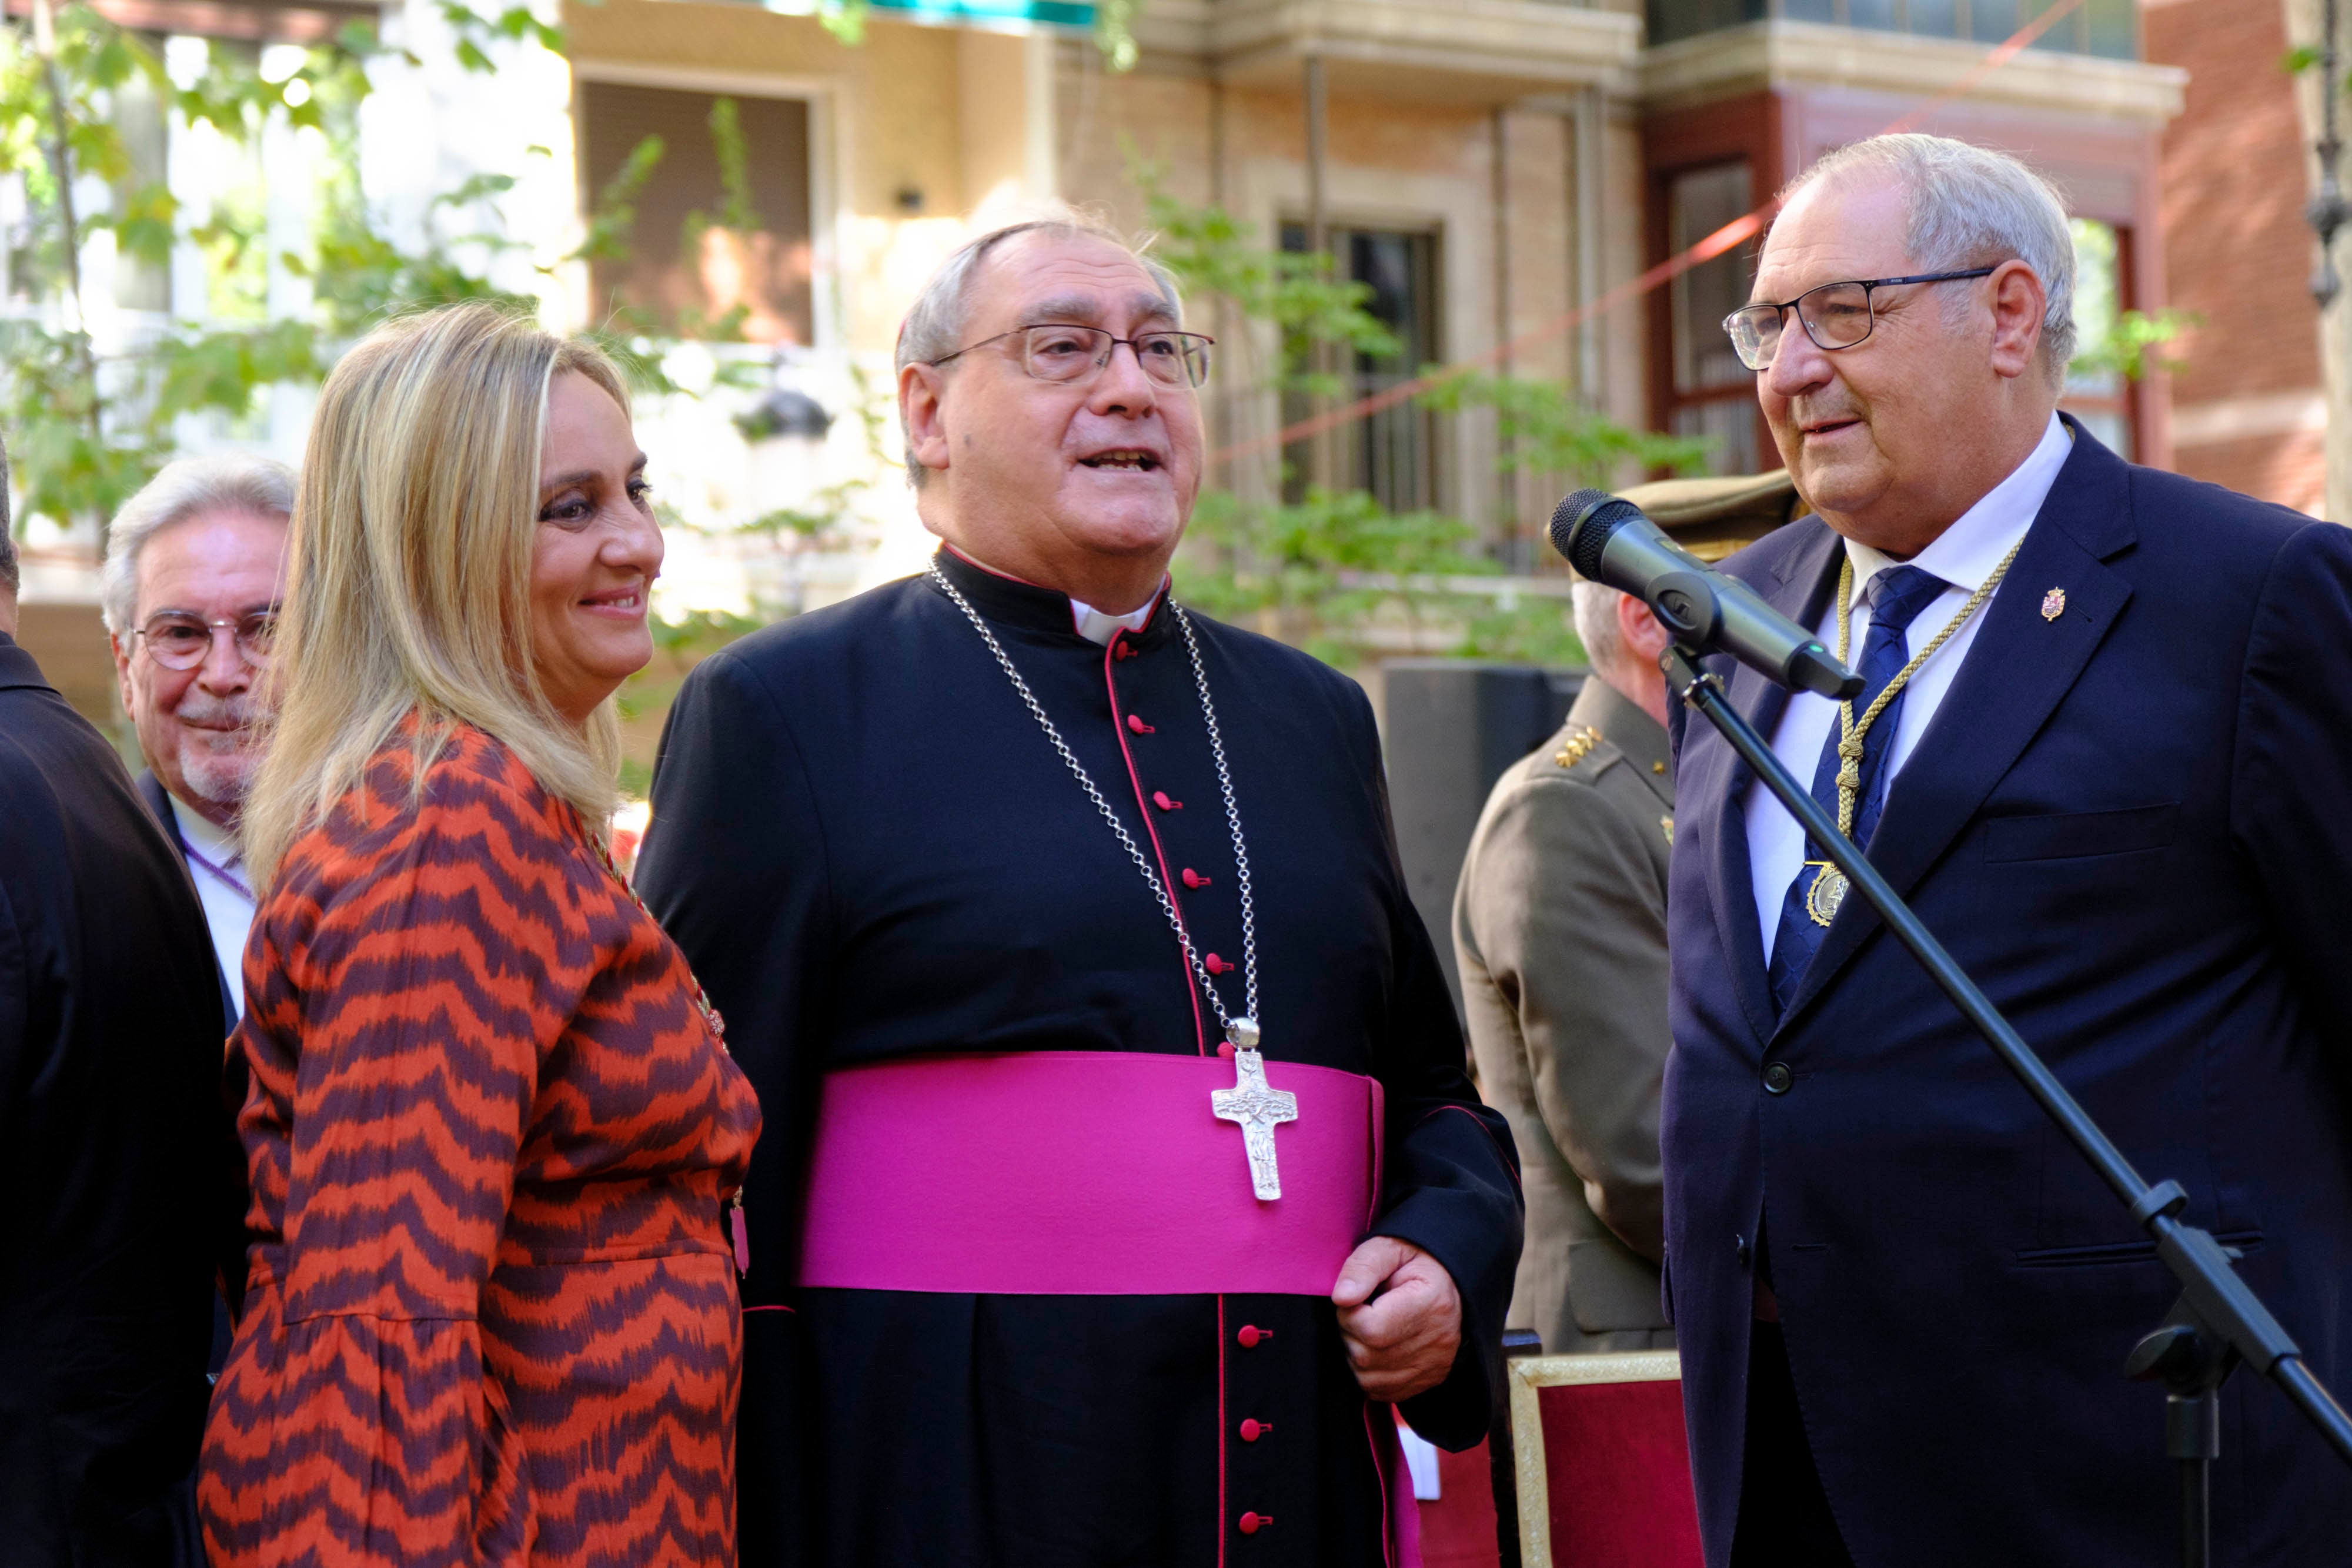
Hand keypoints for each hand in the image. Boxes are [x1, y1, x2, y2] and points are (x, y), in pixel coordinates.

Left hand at [1331, 1235, 1461, 1402]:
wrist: (1449, 1280)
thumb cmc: (1414, 1261)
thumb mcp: (1389, 1247)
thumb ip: (1363, 1267)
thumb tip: (1341, 1297)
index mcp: (1432, 1302)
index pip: (1371, 1328)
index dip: (1350, 1314)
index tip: (1356, 1298)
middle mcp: (1438, 1340)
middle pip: (1367, 1356)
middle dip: (1350, 1334)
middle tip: (1360, 1311)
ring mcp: (1435, 1365)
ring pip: (1369, 1378)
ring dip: (1356, 1355)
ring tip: (1368, 1328)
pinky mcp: (1429, 1379)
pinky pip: (1382, 1391)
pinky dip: (1369, 1373)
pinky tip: (1376, 1347)